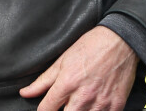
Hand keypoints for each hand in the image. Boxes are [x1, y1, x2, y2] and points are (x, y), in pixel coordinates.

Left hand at [20, 26, 138, 110]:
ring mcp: (100, 104)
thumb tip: (25, 93)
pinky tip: (93, 107)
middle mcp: (82, 97)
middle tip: (65, 105)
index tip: (47, 109)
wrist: (120, 41)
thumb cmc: (90, 46)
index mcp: (67, 83)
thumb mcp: (63, 59)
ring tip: (79, 105)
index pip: (46, 110)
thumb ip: (43, 80)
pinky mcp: (116, 106)